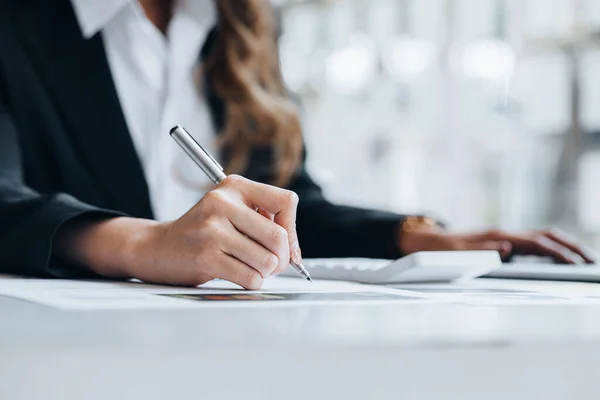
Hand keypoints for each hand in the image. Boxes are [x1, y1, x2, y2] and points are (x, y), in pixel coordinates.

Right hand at [55, 175, 301, 288]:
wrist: (156, 247)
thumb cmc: (202, 232)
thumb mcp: (232, 211)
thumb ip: (264, 221)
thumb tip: (294, 251)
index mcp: (235, 186)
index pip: (285, 201)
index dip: (292, 229)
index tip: (287, 245)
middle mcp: (223, 203)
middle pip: (279, 236)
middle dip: (282, 258)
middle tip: (272, 264)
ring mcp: (212, 229)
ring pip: (267, 260)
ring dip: (265, 272)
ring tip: (251, 268)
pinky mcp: (205, 256)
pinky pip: (250, 277)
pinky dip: (252, 282)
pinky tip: (239, 275)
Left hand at [400, 227, 594, 264]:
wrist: (427, 241)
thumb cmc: (440, 251)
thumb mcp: (457, 253)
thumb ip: (483, 251)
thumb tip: (508, 249)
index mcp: (498, 237)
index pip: (536, 244)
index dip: (558, 253)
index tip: (575, 264)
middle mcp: (504, 234)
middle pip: (546, 236)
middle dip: (571, 247)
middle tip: (591, 261)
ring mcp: (504, 236)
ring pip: (542, 237)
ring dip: (564, 246)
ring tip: (583, 259)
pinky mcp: (502, 242)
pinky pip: (533, 243)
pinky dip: (551, 248)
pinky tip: (558, 257)